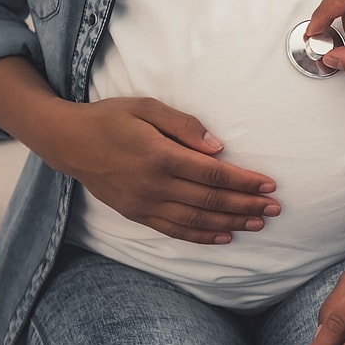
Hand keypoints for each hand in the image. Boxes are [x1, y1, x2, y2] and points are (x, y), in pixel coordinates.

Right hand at [39, 96, 279, 244]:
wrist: (68, 142)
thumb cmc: (111, 118)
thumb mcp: (146, 107)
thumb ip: (184, 125)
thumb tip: (218, 147)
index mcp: (160, 156)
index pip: (213, 175)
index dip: (244, 182)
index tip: (269, 184)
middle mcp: (153, 186)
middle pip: (211, 202)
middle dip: (247, 206)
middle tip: (276, 208)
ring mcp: (144, 204)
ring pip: (197, 221)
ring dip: (232, 224)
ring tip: (259, 223)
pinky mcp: (136, 214)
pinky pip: (175, 231)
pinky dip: (203, 237)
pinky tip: (225, 236)